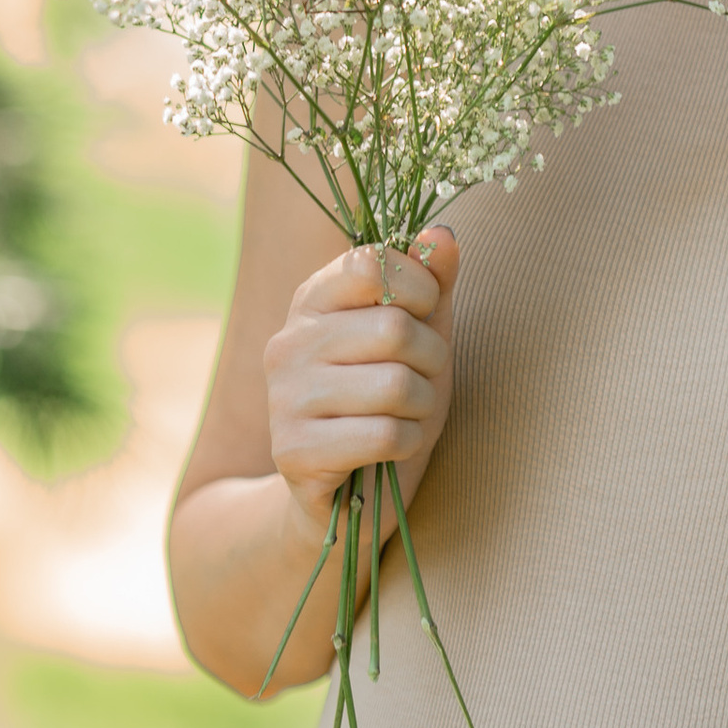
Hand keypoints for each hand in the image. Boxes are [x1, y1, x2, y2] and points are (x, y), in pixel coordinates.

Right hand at [264, 229, 456, 543]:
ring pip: (395, 385)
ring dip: (424, 406)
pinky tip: (392, 448)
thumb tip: (443, 234)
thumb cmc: (391, 402)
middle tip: (423, 380)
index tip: (426, 314)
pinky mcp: (293, 451)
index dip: (420, 287)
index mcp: (313, 301)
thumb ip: (433, 283)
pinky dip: (407, 443)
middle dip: (433, 359)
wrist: (349, 493)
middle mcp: (288, 342)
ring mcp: (283, 397)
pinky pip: (384, 435)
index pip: (370, 262)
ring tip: (408, 416)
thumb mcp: (421, 336)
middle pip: (395, 328)